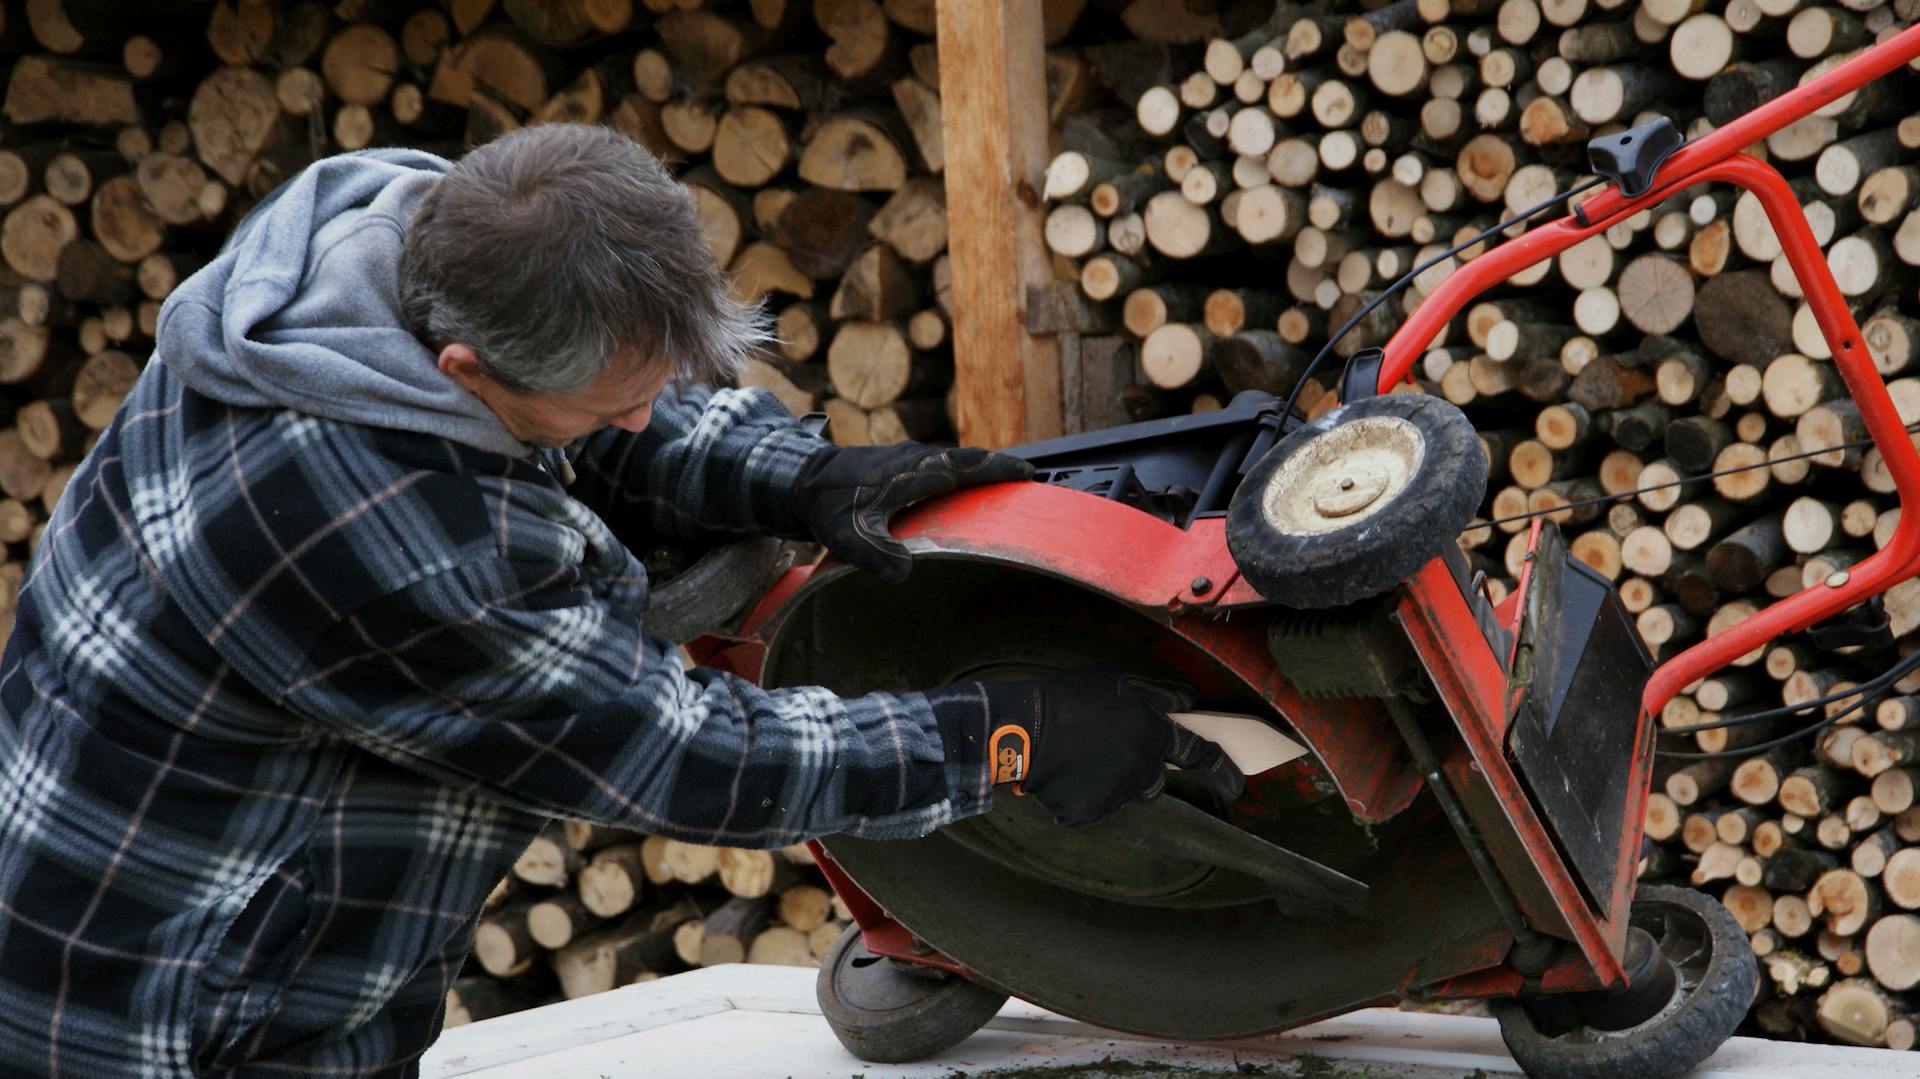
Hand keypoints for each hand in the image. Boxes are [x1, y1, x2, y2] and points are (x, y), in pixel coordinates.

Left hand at [793, 442, 1033, 582]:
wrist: (799, 479)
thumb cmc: (828, 506)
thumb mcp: (849, 536)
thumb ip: (876, 555)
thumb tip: (904, 575)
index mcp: (913, 471)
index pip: (967, 466)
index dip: (998, 469)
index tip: (1029, 472)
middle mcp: (914, 458)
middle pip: (967, 459)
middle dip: (998, 468)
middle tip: (1027, 480)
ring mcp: (906, 457)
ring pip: (953, 460)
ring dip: (978, 470)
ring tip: (1001, 486)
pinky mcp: (897, 462)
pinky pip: (938, 465)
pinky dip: (958, 474)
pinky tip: (959, 491)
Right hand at [980, 667, 1244, 825]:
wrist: (1024, 731)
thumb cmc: (1073, 700)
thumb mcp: (1120, 682)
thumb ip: (1159, 694)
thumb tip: (1189, 700)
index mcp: (1154, 736)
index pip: (1200, 755)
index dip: (1222, 770)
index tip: (1236, 786)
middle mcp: (1141, 771)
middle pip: (1154, 781)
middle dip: (1141, 769)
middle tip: (1109, 748)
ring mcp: (1114, 796)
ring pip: (1122, 793)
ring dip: (1109, 778)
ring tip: (1078, 755)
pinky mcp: (1088, 813)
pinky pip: (1092, 807)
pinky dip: (1081, 793)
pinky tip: (1064, 772)